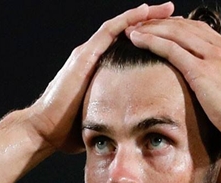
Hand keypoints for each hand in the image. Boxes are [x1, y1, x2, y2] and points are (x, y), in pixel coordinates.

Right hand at [28, 2, 174, 152]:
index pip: (128, 47)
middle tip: (175, 13)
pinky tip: (144, 12)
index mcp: (97, 69)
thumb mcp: (100, 119)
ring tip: (167, 8)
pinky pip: (110, 31)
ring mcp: (87, 53)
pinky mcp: (84, 55)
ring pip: (121, 26)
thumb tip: (133, 130)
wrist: (45, 131)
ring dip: (145, 15)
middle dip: (153, 22)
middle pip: (127, 32)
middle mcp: (92, 55)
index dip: (151, 39)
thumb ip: (115, 116)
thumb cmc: (68, 131)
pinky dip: (128, 20)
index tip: (173, 35)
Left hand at [126, 17, 220, 144]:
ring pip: (176, 32)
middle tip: (140, 23)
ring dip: (151, 28)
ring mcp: (214, 57)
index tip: (161, 28)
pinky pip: (171, 49)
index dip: (177, 26)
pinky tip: (137, 39)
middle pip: (186, 26)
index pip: (200, 30)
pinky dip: (152, 41)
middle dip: (160, 22)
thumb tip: (211, 88)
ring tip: (132, 28)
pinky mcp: (202, 70)